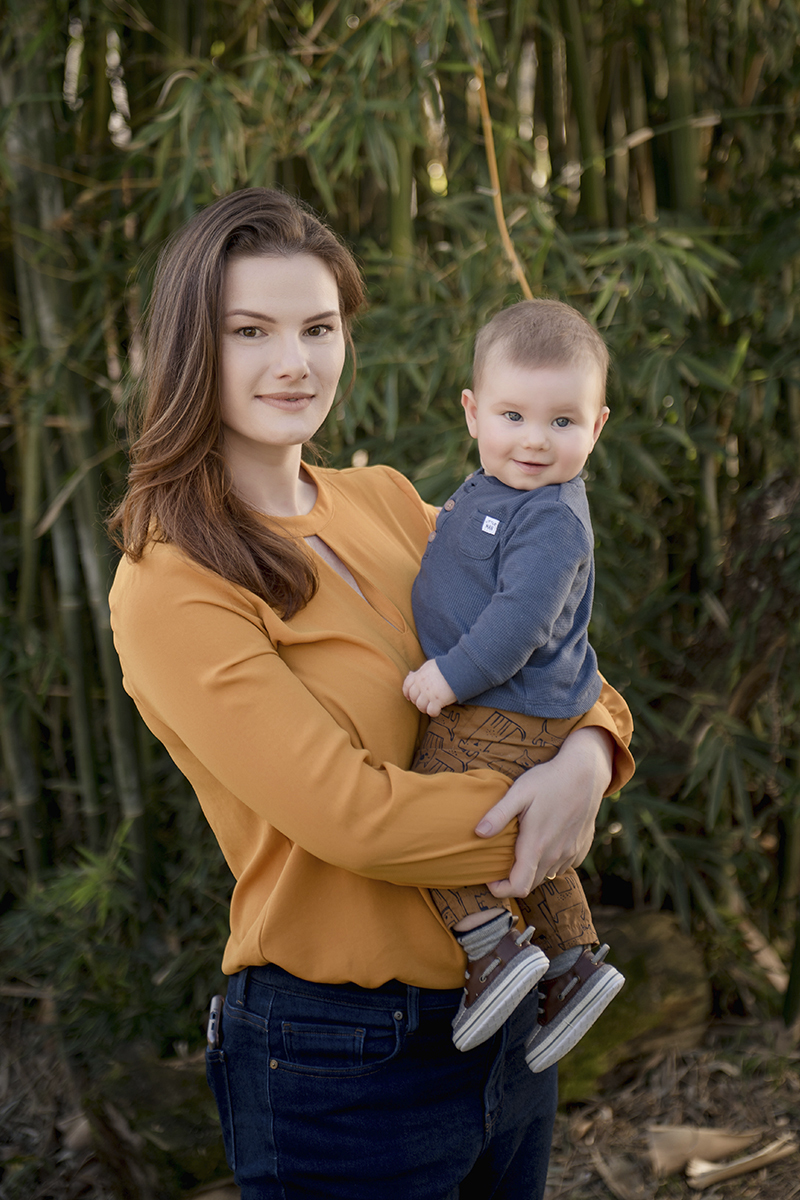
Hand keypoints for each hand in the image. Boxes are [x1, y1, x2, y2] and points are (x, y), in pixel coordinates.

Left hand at [402, 659, 456, 716]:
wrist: (458, 669)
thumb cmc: (445, 666)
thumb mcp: (429, 665)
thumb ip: (419, 671)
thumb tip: (410, 673)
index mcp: (418, 676)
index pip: (406, 686)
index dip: (407, 693)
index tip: (409, 697)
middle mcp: (421, 685)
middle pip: (413, 697)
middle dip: (417, 701)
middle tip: (424, 702)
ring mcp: (428, 694)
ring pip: (420, 706)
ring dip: (424, 708)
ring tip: (431, 707)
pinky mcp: (437, 700)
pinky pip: (431, 711)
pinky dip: (434, 712)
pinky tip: (438, 710)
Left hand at [475, 726, 613, 896]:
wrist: (585, 773)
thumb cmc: (549, 780)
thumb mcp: (519, 792)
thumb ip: (498, 815)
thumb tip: (478, 833)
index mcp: (537, 845)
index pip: (518, 887)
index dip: (500, 889)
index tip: (489, 878)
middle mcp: (555, 855)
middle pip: (531, 884)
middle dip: (513, 879)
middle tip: (500, 862)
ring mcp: (570, 853)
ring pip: (547, 875)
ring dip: (531, 870)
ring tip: (520, 849)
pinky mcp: (580, 848)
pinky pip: (562, 865)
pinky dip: (549, 861)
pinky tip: (544, 841)